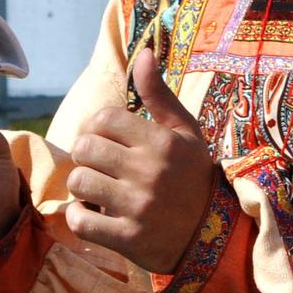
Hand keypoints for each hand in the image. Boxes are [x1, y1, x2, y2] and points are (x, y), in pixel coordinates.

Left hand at [62, 47, 218, 275]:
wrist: (214, 235)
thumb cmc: (193, 177)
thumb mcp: (185, 134)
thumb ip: (159, 95)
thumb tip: (142, 54)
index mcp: (163, 143)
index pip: (103, 119)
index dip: (99, 129)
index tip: (111, 141)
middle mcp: (150, 173)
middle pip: (84, 148)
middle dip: (89, 156)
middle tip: (103, 167)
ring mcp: (138, 207)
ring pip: (78, 182)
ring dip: (84, 187)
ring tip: (101, 191)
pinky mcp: (127, 238)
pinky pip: (80, 220)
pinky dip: (81, 217)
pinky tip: (96, 215)